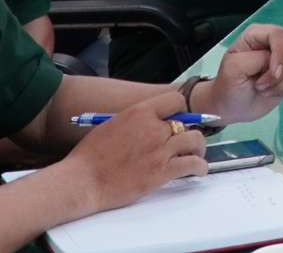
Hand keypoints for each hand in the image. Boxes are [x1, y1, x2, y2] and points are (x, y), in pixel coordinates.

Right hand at [67, 100, 210, 212]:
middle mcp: (153, 128)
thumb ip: (135, 121)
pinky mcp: (162, 172)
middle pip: (187, 123)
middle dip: (189, 132)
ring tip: (197, 154)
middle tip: (188, 141)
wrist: (82, 181)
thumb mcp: (111, 125)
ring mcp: (159, 150)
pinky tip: (199, 169)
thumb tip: (148, 122)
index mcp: (139, 112)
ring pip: (195, 141)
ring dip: (199, 148)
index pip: (176, 100)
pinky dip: (200, 166)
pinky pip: (192, 164)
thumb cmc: (89, 157)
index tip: (181, 119)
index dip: (180, 111)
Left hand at [202, 24, 282, 120]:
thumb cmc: (228, 86)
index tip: (273, 73)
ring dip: (282, 84)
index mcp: (257, 35)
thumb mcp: (234, 69)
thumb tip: (278, 66)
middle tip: (259, 86)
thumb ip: (256, 59)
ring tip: (263, 90)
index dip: (280, 53)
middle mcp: (273, 43)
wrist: (231, 107)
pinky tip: (272, 92)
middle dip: (278, 75)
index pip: (279, 34)